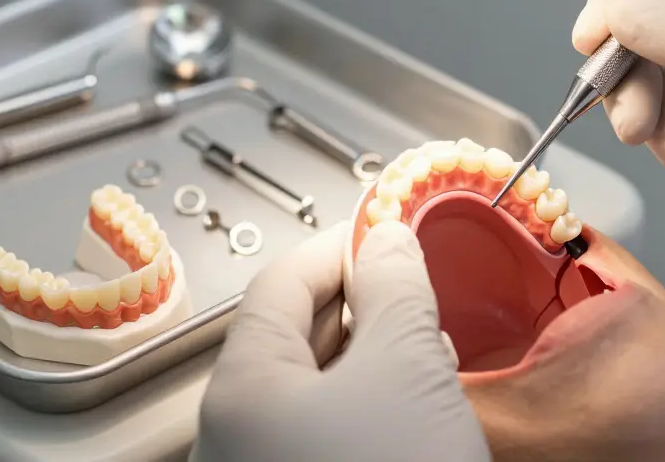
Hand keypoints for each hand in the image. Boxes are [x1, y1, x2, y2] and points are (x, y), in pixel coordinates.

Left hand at [193, 221, 488, 461]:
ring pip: (314, 389)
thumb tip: (386, 238)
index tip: (387, 228)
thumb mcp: (405, 370)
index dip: (340, 244)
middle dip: (364, 303)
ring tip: (429, 352)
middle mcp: (236, 435)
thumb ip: (395, 290)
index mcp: (242, 389)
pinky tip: (417, 411)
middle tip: (417, 288)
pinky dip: (373, 408)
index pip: (282, 281)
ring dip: (375, 358)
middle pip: (293, 336)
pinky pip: (327, 435)